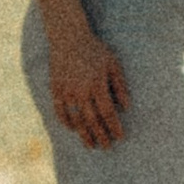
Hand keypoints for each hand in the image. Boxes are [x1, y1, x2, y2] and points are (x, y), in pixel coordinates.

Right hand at [47, 26, 128, 149]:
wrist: (68, 37)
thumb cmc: (95, 50)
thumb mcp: (112, 64)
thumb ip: (120, 85)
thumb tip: (127, 107)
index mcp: (97, 84)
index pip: (107, 112)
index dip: (114, 126)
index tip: (120, 137)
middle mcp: (81, 90)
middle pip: (92, 120)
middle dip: (101, 135)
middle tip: (107, 146)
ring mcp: (67, 91)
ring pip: (76, 119)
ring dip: (84, 134)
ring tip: (91, 145)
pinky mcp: (55, 89)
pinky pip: (60, 111)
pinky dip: (66, 122)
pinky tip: (73, 129)